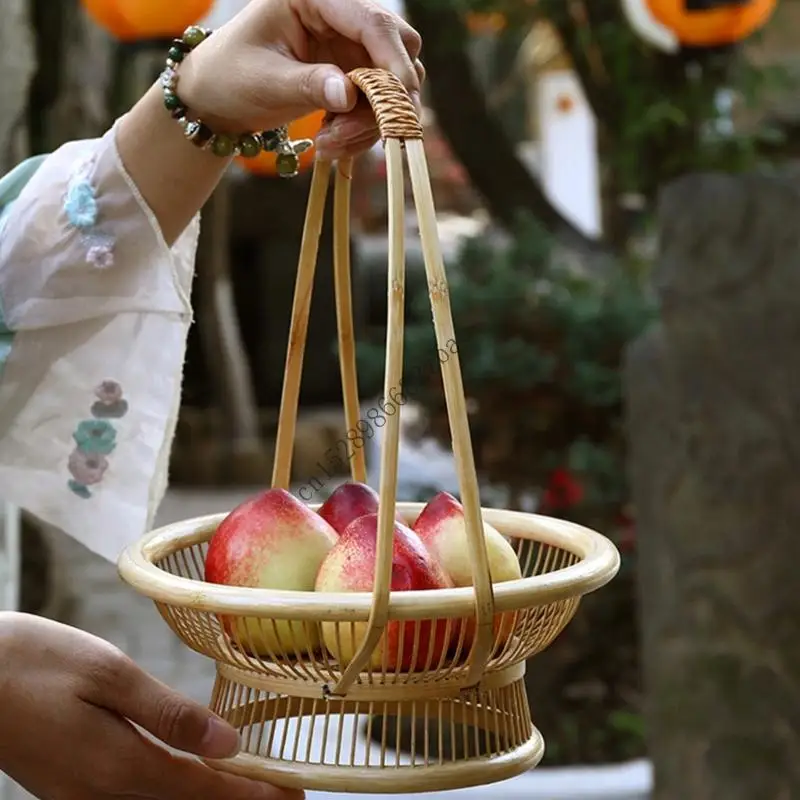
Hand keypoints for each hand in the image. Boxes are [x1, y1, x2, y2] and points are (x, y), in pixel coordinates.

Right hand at [0, 612, 301, 799]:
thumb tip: (226, 741)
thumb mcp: (108, 673)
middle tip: (283, 794)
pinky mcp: (68, 791)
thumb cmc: (34, 662)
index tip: (291, 794)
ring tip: (249, 786)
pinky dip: (173, 795)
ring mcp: (80, 799)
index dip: (251, 794)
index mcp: (117, 765)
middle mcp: (100, 795)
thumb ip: (169, 712)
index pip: (202, 789)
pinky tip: (191, 778)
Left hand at [178, 0, 424, 158]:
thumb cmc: (229, 78)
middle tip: (352, 131)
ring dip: (372, 121)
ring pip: (393, 83)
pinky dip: (363, 129)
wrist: (216, 99)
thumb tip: (348, 95)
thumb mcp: (265, 82)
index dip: (393, 62)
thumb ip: (309, 84)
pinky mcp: (353, 77)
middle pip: (399, 48)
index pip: (371, 22)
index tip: (398, 104)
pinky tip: (331, 140)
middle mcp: (341, 17)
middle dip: (386, 97)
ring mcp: (350, 48)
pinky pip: (378, 106)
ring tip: (328, 142)